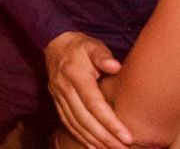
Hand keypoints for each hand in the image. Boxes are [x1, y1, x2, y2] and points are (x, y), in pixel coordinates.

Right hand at [45, 31, 128, 148]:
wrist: (55, 44)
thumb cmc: (80, 47)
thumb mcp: (92, 46)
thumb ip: (102, 56)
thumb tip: (115, 66)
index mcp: (75, 75)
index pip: (93, 104)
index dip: (110, 122)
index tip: (126, 136)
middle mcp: (64, 88)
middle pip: (84, 119)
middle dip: (105, 137)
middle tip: (123, 148)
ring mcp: (58, 96)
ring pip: (75, 124)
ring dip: (94, 140)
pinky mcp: (56, 101)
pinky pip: (67, 122)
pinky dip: (80, 136)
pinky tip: (93, 146)